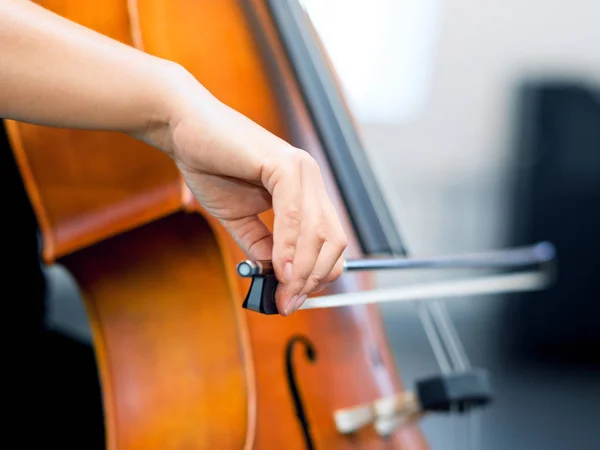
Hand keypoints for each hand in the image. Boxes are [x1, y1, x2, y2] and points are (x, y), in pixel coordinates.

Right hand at [144, 67, 346, 314]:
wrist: (184, 130)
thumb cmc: (211, 166)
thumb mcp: (241, 219)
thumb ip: (262, 246)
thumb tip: (279, 279)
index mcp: (306, 191)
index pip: (330, 242)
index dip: (317, 275)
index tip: (293, 299)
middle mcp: (311, 180)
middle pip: (332, 241)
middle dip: (312, 279)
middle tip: (288, 302)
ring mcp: (302, 170)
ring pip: (317, 232)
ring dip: (302, 270)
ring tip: (283, 293)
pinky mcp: (284, 164)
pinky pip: (294, 214)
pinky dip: (289, 246)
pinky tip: (279, 269)